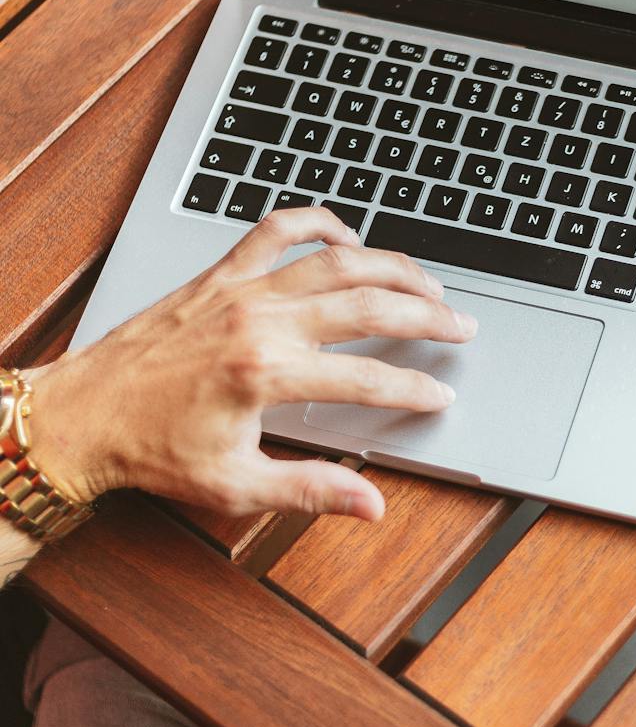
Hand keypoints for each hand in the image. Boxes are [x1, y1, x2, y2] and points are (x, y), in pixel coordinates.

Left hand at [21, 209, 476, 521]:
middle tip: (461, 326)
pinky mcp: (218, 275)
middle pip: (367, 304)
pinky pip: (275, 230)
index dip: (414, 387)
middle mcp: (258, 321)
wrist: (82, 416)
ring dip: (390, 266)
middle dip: (425, 314)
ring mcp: (238, 289)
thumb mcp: (235, 485)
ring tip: (427, 281)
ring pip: (335, 259)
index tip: (441, 394)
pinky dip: (317, 223)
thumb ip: (310, 489)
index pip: (367, 377)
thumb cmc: (150, 452)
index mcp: (266, 375)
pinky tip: (347, 237)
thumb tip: (369, 503)